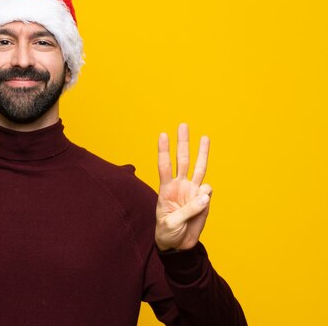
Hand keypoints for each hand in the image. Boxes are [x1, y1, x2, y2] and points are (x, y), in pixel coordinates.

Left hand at [155, 123, 211, 250]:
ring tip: (205, 137)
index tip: (163, 135)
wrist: (177, 245)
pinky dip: (206, 194)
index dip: (163, 150)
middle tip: (183, 125)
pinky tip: (202, 201)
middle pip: (182, 160)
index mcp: (166, 189)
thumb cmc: (168, 231)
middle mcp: (179, 186)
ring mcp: (192, 191)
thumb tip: (206, 193)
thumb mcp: (172, 223)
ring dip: (202, 152)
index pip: (164, 166)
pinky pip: (207, 192)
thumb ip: (189, 209)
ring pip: (199, 168)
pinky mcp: (203, 200)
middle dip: (182, 142)